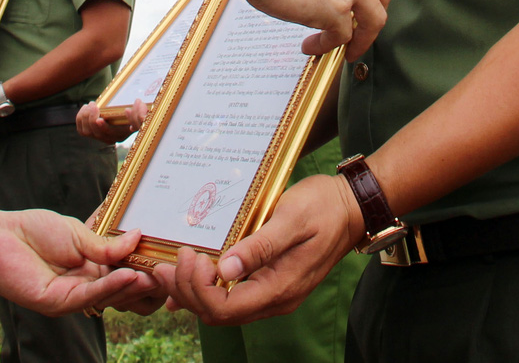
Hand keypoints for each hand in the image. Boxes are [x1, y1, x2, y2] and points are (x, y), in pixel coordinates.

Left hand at [0, 202, 162, 316]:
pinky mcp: (56, 303)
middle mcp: (84, 287)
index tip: (166, 261)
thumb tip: (138, 238)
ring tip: (152, 274)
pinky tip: (127, 275)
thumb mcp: (77, 234)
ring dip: (131, 286)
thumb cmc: (33, 231)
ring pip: (108, 296)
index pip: (124, 276)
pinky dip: (110, 287)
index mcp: (91, 270)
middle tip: (167, 272)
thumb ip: (106, 245)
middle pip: (121, 293)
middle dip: (144, 284)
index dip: (144, 271)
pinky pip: (89, 296)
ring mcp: (70, 298)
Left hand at [75, 100, 146, 142]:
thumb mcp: (140, 112)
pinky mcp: (92, 133)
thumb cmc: (133, 112)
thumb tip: (138, 102)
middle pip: (96, 133)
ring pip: (86, 132)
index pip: (110, 134)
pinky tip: (85, 108)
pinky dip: (80, 118)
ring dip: (84, 117)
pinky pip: (81, 130)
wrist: (126, 114)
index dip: (103, 128)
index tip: (99, 119)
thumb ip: (141, 110)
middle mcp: (110, 138)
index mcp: (121, 134)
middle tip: (93, 104)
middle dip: (91, 118)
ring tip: (89, 105)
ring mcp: (100, 137)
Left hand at [160, 173, 362, 324]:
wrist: (353, 206)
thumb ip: (260, 246)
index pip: (225, 308)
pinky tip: (189, 275)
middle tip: (165, 262)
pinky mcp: (270, 281)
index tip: (187, 256)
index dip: (197, 288)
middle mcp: (275, 298)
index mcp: (280, 287)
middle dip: (186, 291)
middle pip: (218, 313)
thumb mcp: (292, 219)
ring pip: (222, 308)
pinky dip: (206, 288)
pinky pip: (232, 296)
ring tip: (169, 266)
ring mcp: (273, 292)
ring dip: (192, 291)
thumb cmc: (324, 207)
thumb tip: (225, 269)